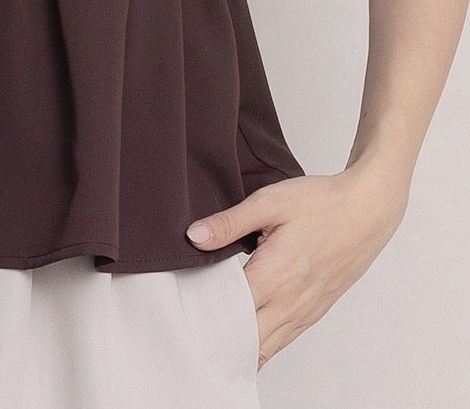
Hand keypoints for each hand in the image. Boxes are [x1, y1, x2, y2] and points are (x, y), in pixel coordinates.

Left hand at [185, 169, 406, 368]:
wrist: (368, 210)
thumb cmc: (321, 203)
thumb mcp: (269, 202)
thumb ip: (230, 223)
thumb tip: (194, 237)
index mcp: (274, 277)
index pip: (228, 314)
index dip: (203, 316)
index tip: (183, 312)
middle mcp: (290, 303)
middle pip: (244, 340)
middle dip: (217, 338)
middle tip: (191, 331)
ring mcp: (305, 311)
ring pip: (266, 348)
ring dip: (239, 348)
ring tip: (212, 341)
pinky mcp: (315, 311)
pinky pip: (284, 341)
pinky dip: (262, 345)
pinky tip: (246, 339)